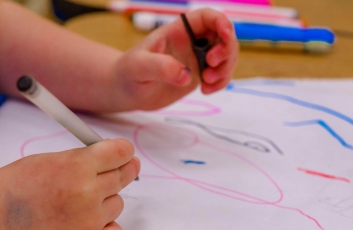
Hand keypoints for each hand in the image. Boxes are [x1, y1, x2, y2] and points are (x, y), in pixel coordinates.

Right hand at [0, 139, 139, 229]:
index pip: (121, 152)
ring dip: (104, 203)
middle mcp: (87, 192)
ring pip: (117, 204)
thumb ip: (82, 158)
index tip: (124, 155)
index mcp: (77, 165)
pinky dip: (106, 229)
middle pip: (124, 176)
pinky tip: (87, 224)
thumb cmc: (12, 188)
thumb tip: (115, 156)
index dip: (124, 152)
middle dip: (121, 171)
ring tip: (74, 205)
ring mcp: (88, 221)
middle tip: (112, 174)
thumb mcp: (49, 159)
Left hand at [111, 8, 238, 110]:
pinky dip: (220, 82)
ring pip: (226, 56)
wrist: (126, 91)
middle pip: (224, 36)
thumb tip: (185, 74)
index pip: (206, 17)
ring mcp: (197, 59)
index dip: (221, 22)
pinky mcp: (199, 75)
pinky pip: (221, 75)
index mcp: (178, 31)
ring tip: (206, 82)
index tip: (225, 35)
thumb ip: (160, 67)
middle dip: (226, 50)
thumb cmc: (128, 72)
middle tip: (211, 65)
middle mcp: (192, 42)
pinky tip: (206, 90)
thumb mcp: (139, 67)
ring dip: (225, 69)